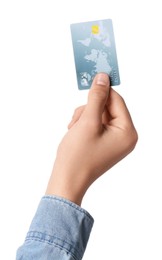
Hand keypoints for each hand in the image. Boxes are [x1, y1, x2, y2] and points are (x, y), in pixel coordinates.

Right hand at [46, 73, 137, 204]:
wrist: (67, 180)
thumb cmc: (78, 155)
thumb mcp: (88, 122)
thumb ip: (96, 98)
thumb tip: (103, 77)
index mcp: (128, 132)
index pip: (117, 101)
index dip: (103, 90)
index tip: (90, 80)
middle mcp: (125, 137)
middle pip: (108, 108)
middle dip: (89, 109)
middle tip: (76, 119)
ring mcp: (115, 141)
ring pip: (100, 115)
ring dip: (84, 117)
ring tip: (73, 128)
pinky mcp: (105, 143)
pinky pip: (97, 125)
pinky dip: (84, 124)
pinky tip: (75, 132)